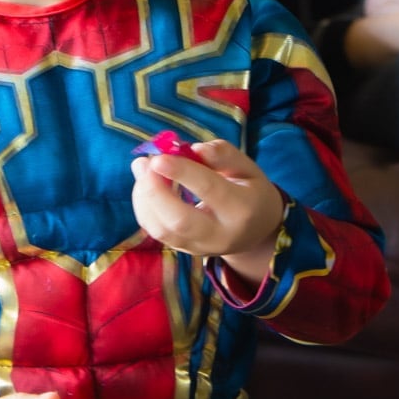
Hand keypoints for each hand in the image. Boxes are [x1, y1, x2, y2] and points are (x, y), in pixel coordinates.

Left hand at [131, 139, 283, 283]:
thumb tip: (194, 148)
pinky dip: (143, 206)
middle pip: (179, 220)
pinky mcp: (182, 250)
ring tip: (142, 167)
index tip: (159, 157)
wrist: (256, 231)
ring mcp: (199, 247)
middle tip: (144, 162)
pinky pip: (155, 231)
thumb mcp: (247, 167)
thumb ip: (223, 155)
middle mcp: (219, 235)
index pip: (209, 190)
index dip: (182, 172)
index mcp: (241, 209)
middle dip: (155, 190)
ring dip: (144, 196)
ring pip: (161, 229)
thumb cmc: (250, 191)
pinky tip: (145, 184)